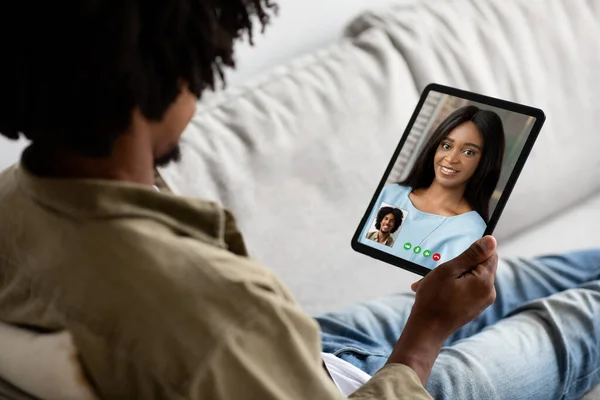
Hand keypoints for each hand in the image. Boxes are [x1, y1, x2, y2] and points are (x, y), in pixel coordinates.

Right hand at [387, 236, 497, 384]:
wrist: (426, 330)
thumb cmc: (434, 299)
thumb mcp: (449, 270)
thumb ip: (472, 254)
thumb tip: (492, 240)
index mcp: (485, 281)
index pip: (490, 254)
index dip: (471, 252)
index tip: (454, 260)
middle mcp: (489, 292)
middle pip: (479, 266)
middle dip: (458, 266)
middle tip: (437, 273)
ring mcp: (482, 302)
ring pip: (470, 278)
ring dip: (452, 277)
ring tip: (432, 284)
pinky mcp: (474, 308)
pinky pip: (466, 290)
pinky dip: (452, 287)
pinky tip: (436, 292)